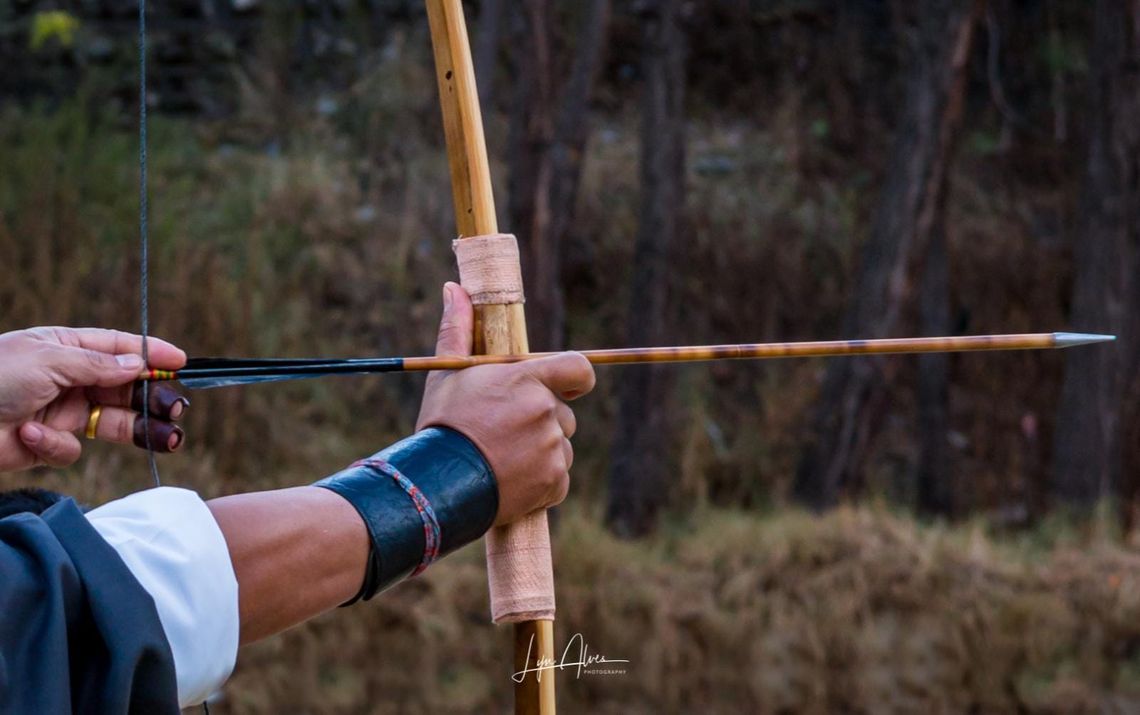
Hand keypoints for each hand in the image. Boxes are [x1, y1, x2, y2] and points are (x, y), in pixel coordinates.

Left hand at [0, 327, 188, 470]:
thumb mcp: (48, 360)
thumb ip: (98, 364)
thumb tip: (138, 364)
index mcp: (65, 348)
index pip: (118, 348)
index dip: (151, 354)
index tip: (183, 362)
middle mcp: (66, 378)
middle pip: (123, 388)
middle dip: (151, 399)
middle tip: (177, 409)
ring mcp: (58, 411)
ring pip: (111, 422)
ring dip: (135, 429)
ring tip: (167, 438)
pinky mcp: (45, 444)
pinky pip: (70, 448)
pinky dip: (52, 445)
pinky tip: (27, 434)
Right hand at [416, 283, 595, 524]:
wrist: (436, 485)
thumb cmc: (442, 424)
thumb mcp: (447, 374)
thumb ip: (457, 329)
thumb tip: (453, 288)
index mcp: (528, 380)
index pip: (580, 369)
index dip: (575, 378)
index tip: (565, 387)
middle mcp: (546, 412)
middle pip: (562, 414)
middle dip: (541, 421)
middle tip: (503, 432)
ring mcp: (553, 450)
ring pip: (559, 447)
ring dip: (540, 452)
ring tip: (501, 459)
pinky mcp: (554, 483)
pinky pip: (557, 479)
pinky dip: (539, 481)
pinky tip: (509, 480)